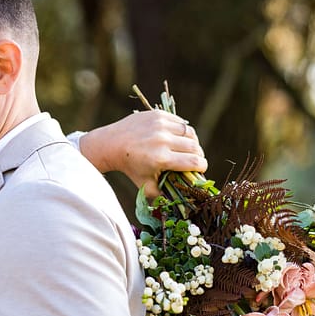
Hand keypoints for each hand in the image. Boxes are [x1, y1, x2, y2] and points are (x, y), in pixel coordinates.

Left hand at [80, 110, 206, 197]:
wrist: (112, 144)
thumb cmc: (130, 167)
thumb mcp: (145, 185)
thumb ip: (163, 194)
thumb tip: (182, 200)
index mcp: (161, 159)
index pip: (194, 162)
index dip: (203, 167)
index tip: (201, 170)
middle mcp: (162, 140)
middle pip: (195, 147)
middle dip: (199, 155)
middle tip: (196, 160)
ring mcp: (160, 125)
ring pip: (190, 133)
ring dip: (193, 142)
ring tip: (189, 149)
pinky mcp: (158, 115)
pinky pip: (180, 122)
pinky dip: (183, 131)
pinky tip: (178, 138)